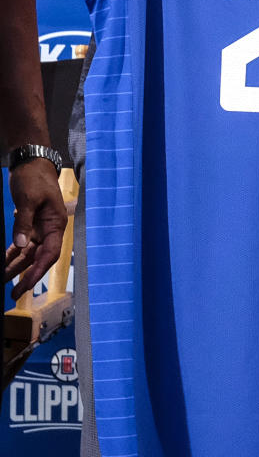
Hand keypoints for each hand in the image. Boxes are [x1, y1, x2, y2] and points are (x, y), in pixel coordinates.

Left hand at [4, 158, 67, 298]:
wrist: (31, 162)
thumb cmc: (34, 178)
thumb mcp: (28, 200)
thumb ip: (24, 223)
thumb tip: (20, 245)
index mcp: (56, 224)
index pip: (50, 253)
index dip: (39, 270)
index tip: (27, 284)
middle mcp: (49, 230)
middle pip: (39, 259)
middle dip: (27, 276)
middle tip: (14, 293)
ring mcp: (39, 230)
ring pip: (28, 255)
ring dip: (16, 268)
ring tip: (2, 281)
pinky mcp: (29, 226)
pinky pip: (21, 246)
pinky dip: (12, 256)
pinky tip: (3, 264)